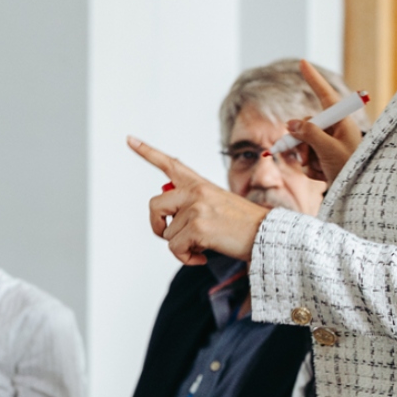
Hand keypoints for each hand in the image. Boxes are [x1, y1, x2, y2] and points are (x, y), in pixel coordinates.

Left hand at [128, 139, 269, 264]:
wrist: (267, 236)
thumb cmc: (242, 225)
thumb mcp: (217, 205)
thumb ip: (192, 205)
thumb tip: (168, 222)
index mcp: (200, 184)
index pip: (170, 164)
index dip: (147, 151)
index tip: (129, 139)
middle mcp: (195, 192)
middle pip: (154, 206)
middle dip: (157, 225)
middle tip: (172, 236)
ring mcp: (195, 208)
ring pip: (167, 234)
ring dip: (181, 246)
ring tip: (203, 245)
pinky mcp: (197, 227)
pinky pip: (175, 248)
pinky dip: (186, 257)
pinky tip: (202, 256)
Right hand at [286, 60, 365, 185]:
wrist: (357, 193)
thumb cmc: (350, 168)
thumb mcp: (328, 149)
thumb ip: (308, 133)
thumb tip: (290, 123)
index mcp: (341, 121)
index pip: (324, 94)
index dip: (312, 78)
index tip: (302, 62)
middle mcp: (333, 128)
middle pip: (304, 124)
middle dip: (301, 143)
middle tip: (307, 158)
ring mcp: (327, 142)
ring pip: (301, 142)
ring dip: (305, 158)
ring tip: (319, 170)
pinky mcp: (322, 155)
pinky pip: (304, 156)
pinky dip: (309, 167)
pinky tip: (322, 175)